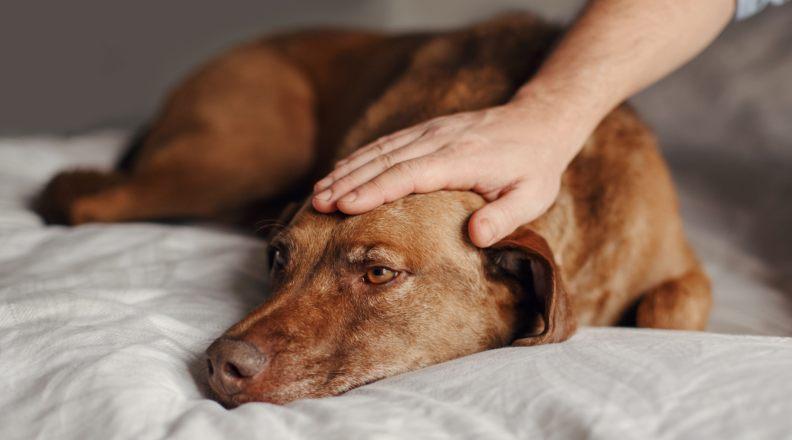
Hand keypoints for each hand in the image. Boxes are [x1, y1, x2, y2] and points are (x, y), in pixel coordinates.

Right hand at [311, 93, 588, 246]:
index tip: (345, 206)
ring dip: (348, 170)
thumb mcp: (533, 197)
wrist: (539, 122)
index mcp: (462, 159)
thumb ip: (505, 218)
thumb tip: (476, 237)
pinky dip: (361, 157)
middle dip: (348, 182)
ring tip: (319, 192)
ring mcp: (431, 131)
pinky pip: (388, 143)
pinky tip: (341, 171)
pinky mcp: (427, 130)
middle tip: (318, 204)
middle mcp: (439, 140)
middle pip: (385, 161)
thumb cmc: (535, 167)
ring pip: (381, 150)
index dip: (375, 190)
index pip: (409, 174)